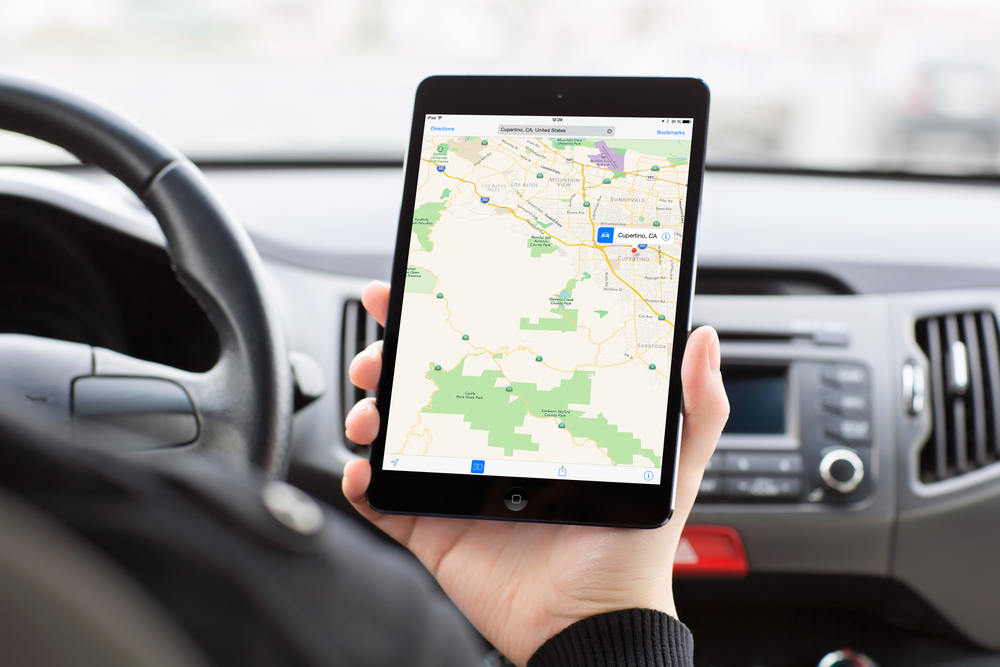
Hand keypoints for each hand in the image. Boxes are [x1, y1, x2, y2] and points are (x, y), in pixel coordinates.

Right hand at [343, 280, 728, 666]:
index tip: (418, 292)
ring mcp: (454, 486)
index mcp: (529, 421)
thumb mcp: (671, 469)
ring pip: (395, 434)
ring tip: (371, 411)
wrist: (593, 625)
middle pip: (425, 386)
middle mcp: (486, 446)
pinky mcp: (431, 528)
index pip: (483, 355)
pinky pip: (382, 499)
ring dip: (369, 411)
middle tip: (381, 346)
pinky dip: (360, 480)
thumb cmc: (630, 550)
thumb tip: (703, 338)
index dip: (445, 322)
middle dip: (391, 357)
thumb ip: (696, 407)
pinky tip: (364, 467)